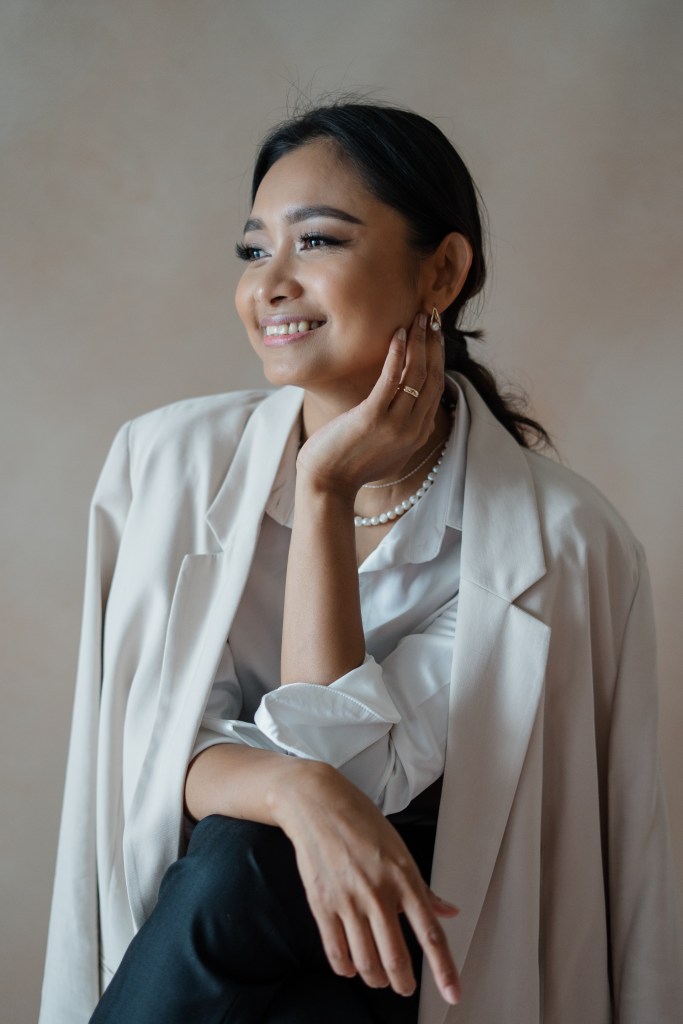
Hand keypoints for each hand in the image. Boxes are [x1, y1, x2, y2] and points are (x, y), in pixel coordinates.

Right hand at [273, 760, 460, 1004]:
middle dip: (404, 983)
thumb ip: (424, 887)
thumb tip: (448, 911)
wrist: (318, 804)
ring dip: (377, 979)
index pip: (430, 933)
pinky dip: (347, 968)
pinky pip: (336, 952)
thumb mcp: (400, 849)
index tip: (452, 994)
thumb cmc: (361, 821)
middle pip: (397, 958)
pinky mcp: (321, 904)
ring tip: (381, 978)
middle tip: (406, 987)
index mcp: (404, 878)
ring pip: (367, 962)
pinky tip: (352, 967)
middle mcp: (378, 893)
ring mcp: (348, 900)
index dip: (444, 969)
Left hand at [296, 311, 444, 497]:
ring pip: (417, 374)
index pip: (436, 388)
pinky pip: (391, 379)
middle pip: (432, 377)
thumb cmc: (349, 465)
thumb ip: (403, 430)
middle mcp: (413, 429)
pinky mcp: (372, 418)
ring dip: (420, 342)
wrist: (327, 484)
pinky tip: (398, 334)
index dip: (438, 358)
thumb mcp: (387, 449)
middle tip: (432, 318)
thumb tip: (410, 411)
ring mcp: (395, 424)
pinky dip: (398, 353)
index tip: (435, 335)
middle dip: (434, 344)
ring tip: (419, 318)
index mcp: (418, 434)